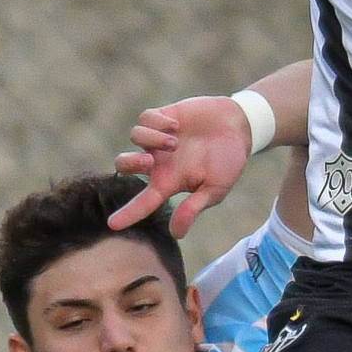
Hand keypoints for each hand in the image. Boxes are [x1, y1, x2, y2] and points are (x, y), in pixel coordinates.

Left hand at [112, 94, 253, 236]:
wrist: (239, 128)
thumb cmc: (228, 162)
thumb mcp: (214, 190)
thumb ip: (193, 208)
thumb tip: (176, 234)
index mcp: (168, 183)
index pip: (143, 202)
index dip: (127, 214)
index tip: (112, 225)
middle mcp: (158, 162)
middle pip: (124, 165)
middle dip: (130, 163)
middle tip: (150, 161)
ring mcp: (158, 139)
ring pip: (134, 136)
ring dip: (151, 139)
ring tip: (174, 142)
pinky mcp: (163, 117)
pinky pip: (145, 118)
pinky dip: (157, 122)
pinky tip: (176, 126)